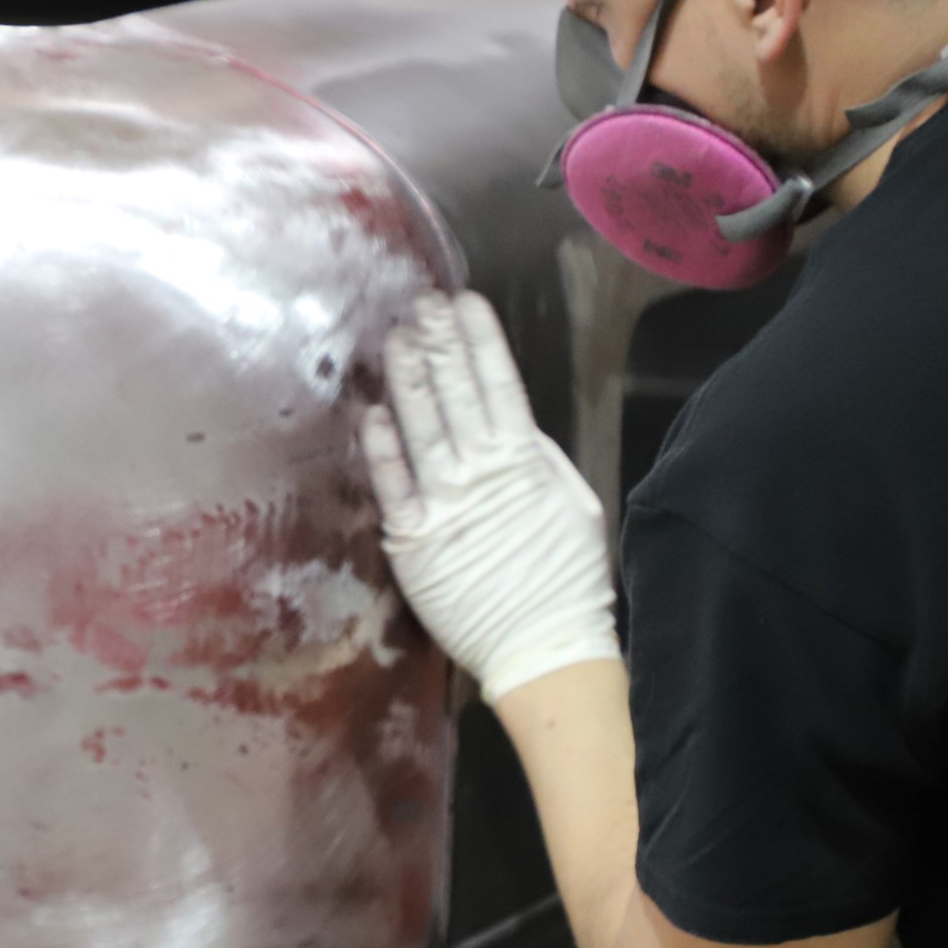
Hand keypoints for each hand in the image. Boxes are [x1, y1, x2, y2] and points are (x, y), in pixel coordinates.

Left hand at [361, 292, 620, 702]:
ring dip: (407, 376)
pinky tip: (372, 411)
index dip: (479, 338)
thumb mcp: (575, 503)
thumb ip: (540, 459)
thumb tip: (512, 422)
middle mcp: (480, 470)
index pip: (498, 382)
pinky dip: (381, 444)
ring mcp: (443, 501)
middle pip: (455, 391)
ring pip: (420, 424)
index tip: (464, 300)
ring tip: (397, 337)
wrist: (542, 647)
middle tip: (420, 302)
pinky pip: (391, 481)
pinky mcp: (411, 537)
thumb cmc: (565, 578)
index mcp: (525, 458)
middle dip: (439, 341)